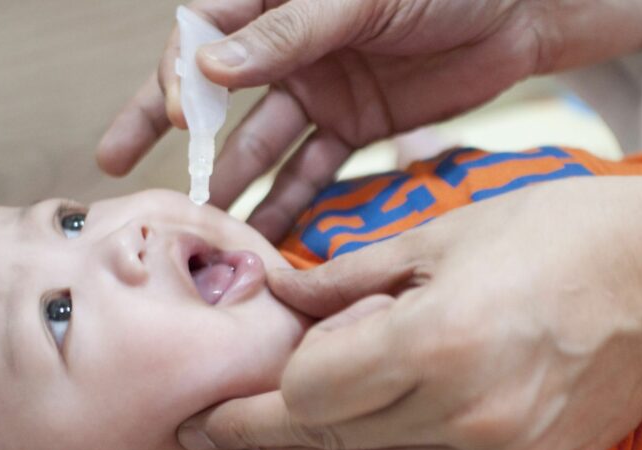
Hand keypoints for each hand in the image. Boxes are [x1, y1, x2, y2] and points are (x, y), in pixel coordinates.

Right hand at [96, 0, 641, 240]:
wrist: (520, 12)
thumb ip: (286, 32)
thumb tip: (207, 67)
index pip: (203, 33)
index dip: (180, 76)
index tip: (179, 118)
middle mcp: (289, 48)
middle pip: (215, 94)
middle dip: (170, 130)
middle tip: (121, 168)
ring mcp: (322, 91)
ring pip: (263, 143)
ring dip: (234, 183)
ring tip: (206, 227)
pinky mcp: (356, 129)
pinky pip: (314, 170)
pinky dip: (292, 203)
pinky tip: (267, 237)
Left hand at [179, 175, 641, 449]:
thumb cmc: (560, 233)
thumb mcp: (442, 233)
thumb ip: (350, 276)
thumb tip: (280, 293)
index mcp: (434, 338)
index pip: (308, 391)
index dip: (251, 398)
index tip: (212, 403)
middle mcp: (463, 411)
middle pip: (328, 439)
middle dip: (260, 434)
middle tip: (216, 427)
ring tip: (268, 446)